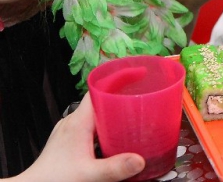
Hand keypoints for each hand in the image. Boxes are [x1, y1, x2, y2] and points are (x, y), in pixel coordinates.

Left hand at [14, 93, 143, 181]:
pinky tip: (113, 139)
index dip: (118, 80)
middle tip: (142, 100)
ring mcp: (68, 131)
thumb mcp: (88, 175)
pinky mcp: (67, 141)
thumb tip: (140, 160)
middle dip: (121, 98)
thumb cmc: (54, 180)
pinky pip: (89, 126)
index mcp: (78, 122)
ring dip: (112, 114)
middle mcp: (72, 122)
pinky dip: (104, 127)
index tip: (137, 76)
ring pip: (95, 114)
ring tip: (132, 119)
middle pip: (100, 101)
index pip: (98, 89)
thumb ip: (115, 168)